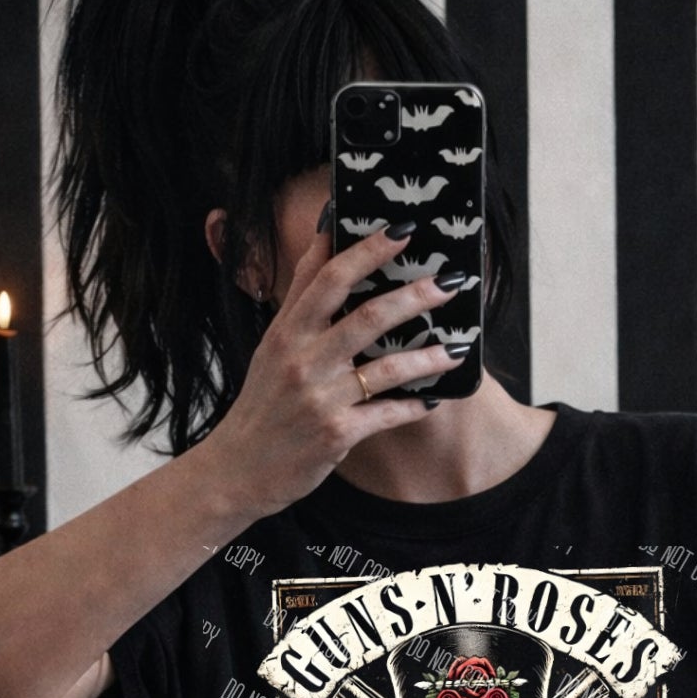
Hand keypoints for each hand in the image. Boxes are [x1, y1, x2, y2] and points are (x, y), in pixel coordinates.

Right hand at [202, 219, 468, 520]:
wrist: (238, 468)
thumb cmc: (263, 402)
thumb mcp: (272, 344)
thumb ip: (301, 295)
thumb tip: (325, 237)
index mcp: (288, 331)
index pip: (329, 277)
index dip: (367, 250)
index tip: (401, 230)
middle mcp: (304, 359)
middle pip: (368, 316)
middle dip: (415, 296)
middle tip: (450, 281)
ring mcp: (322, 398)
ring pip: (388, 368)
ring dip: (429, 356)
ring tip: (458, 347)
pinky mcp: (337, 434)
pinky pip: (387, 414)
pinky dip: (415, 406)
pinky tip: (435, 399)